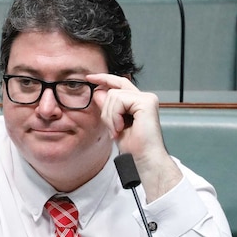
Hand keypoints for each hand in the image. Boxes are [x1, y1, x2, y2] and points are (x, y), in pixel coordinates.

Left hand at [88, 73, 182, 200]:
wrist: (143, 159)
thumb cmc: (133, 147)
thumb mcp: (114, 124)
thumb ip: (107, 107)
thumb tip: (98, 91)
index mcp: (138, 102)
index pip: (119, 83)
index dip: (104, 79)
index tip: (89, 78)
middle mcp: (144, 97)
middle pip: (112, 91)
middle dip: (106, 112)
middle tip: (113, 130)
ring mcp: (147, 98)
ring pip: (113, 95)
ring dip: (110, 116)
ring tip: (118, 130)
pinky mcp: (146, 101)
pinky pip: (119, 100)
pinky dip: (115, 116)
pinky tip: (121, 127)